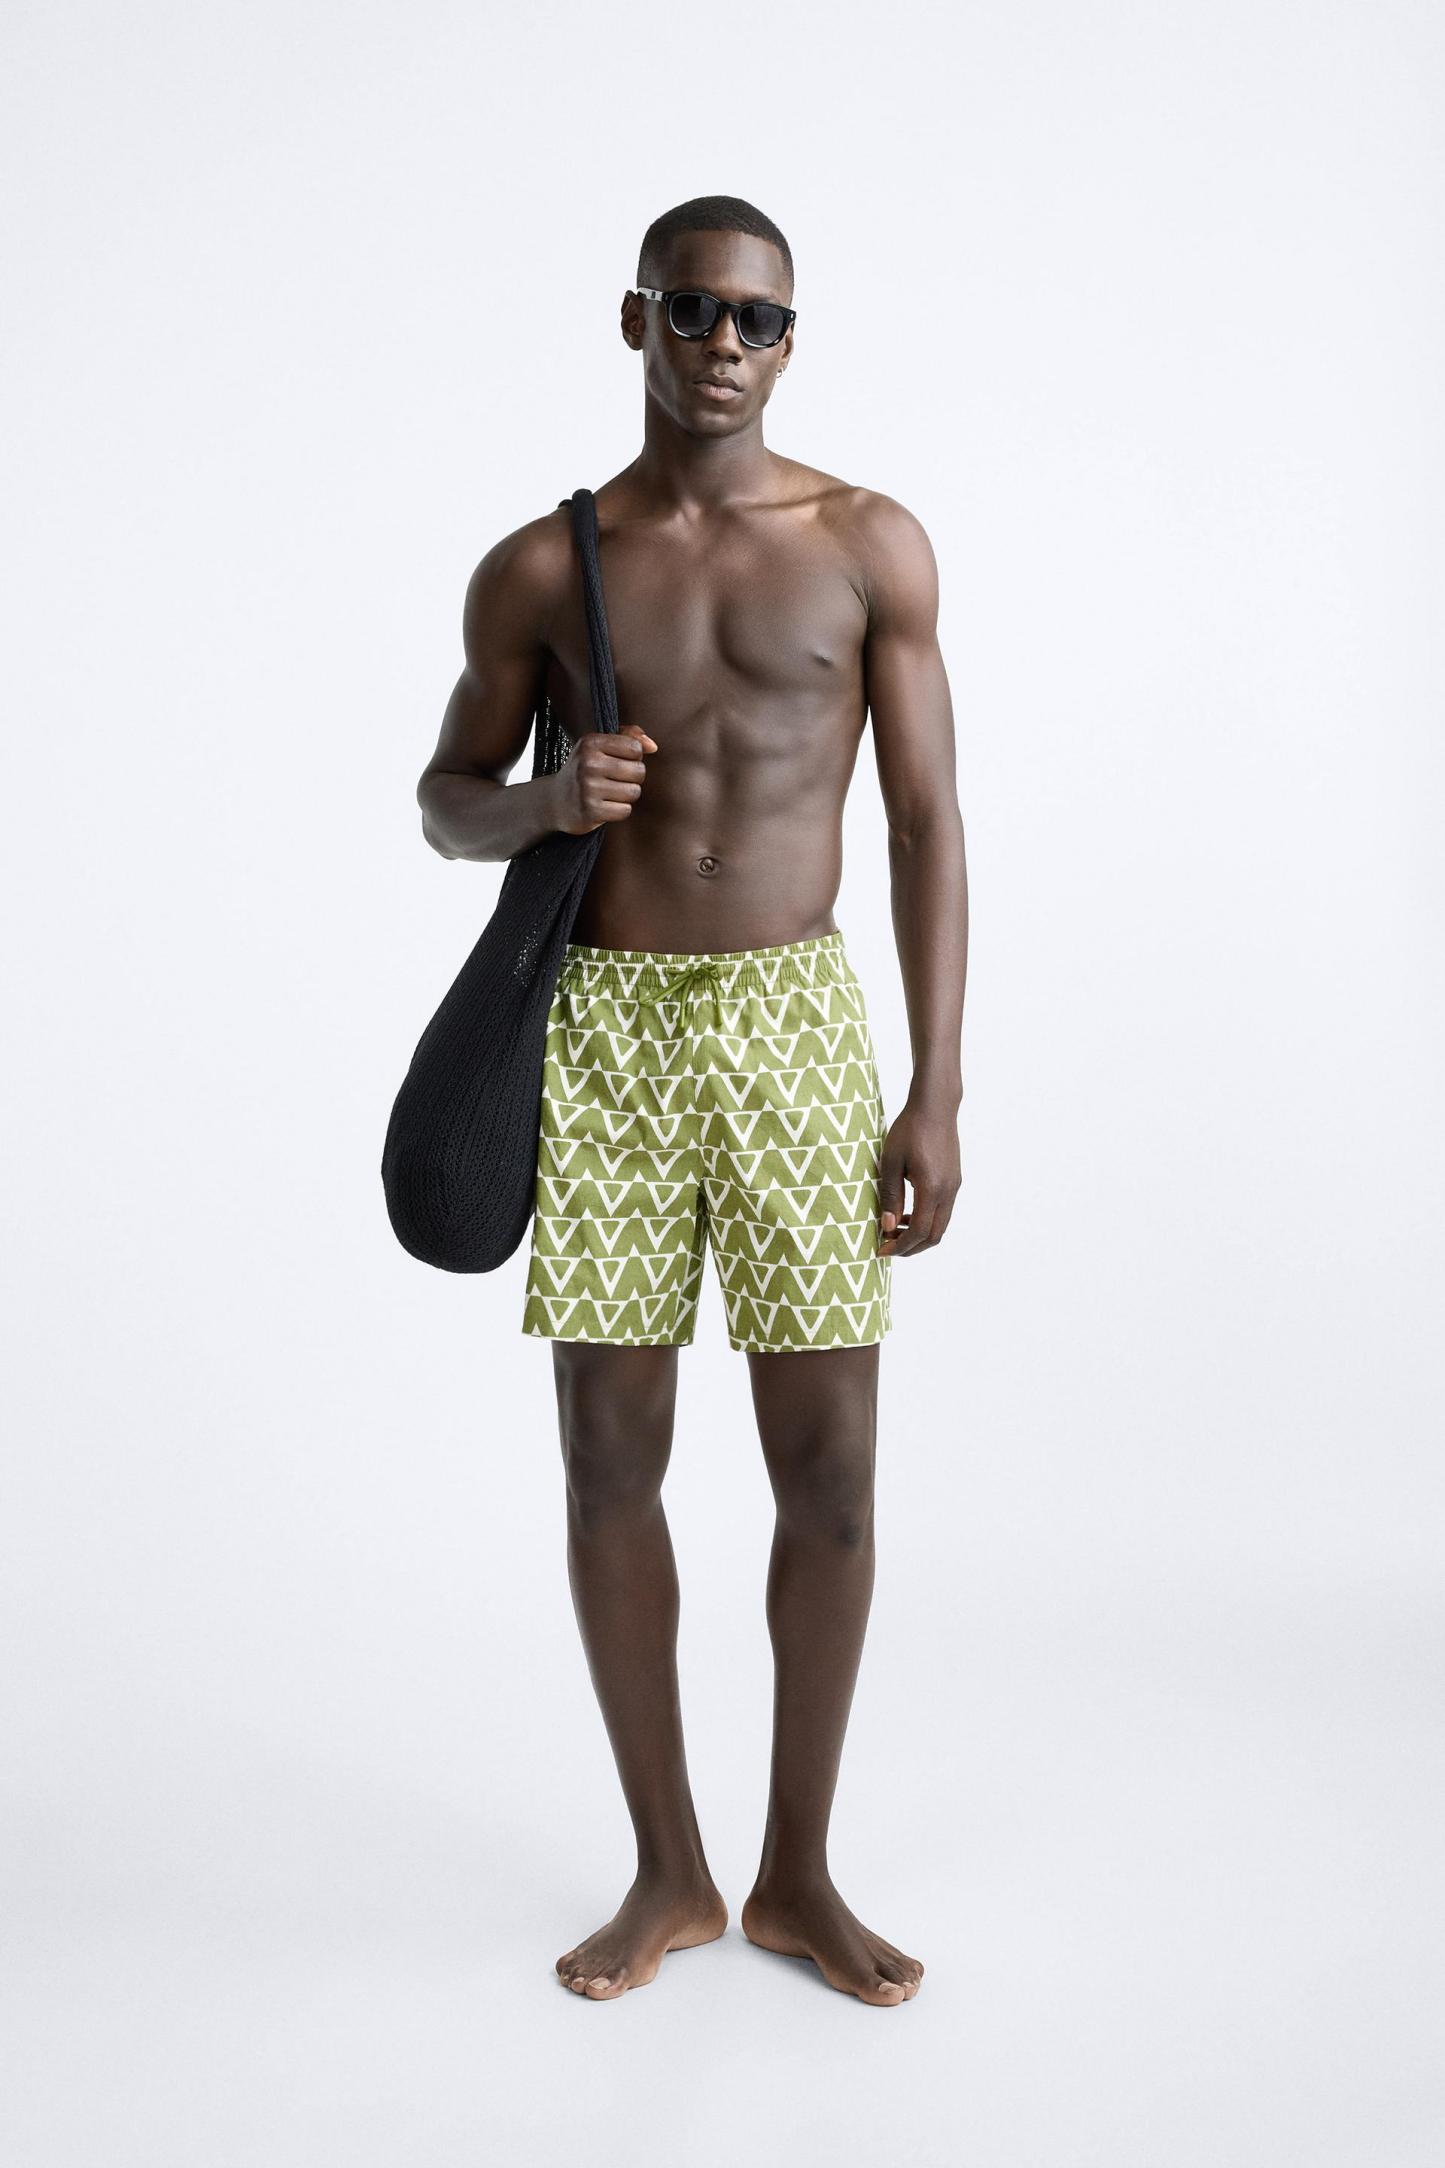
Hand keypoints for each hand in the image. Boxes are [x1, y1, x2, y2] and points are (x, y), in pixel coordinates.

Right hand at [550, 722, 657, 835]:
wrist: (556, 800)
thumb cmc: (586, 769)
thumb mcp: (600, 746)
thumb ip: (628, 736)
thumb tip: (653, 746)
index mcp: (591, 743)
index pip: (635, 748)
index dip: (633, 757)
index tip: (618, 761)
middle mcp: (588, 763)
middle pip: (638, 771)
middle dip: (633, 778)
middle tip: (616, 780)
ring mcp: (588, 788)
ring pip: (634, 792)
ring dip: (627, 795)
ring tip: (610, 793)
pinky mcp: (591, 811)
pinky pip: (625, 810)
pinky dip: (619, 810)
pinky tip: (605, 806)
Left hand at [877, 1097, 961, 1256]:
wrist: (935, 1107)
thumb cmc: (909, 1130)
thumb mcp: (890, 1163)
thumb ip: (890, 1197)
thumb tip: (888, 1227)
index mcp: (932, 1188)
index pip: (920, 1232)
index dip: (900, 1247)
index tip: (881, 1250)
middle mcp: (948, 1191)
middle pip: (934, 1236)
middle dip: (911, 1247)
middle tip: (888, 1246)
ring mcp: (954, 1186)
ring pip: (940, 1225)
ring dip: (918, 1234)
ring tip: (894, 1228)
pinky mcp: (954, 1180)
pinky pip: (943, 1211)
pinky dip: (926, 1220)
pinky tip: (907, 1212)